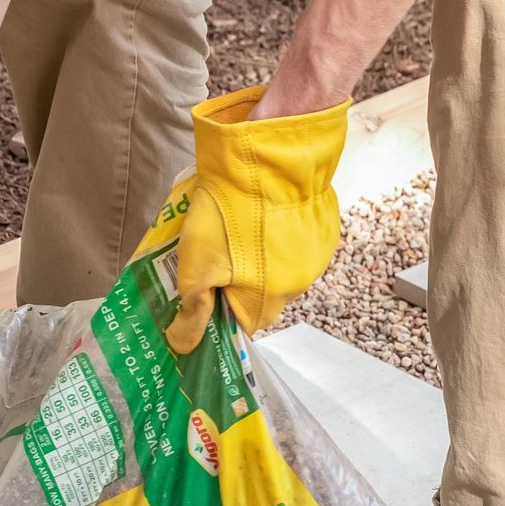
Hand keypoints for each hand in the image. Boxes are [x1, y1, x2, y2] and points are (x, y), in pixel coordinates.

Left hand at [164, 89, 348, 354]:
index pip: (239, 323)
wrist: (269, 160)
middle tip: (214, 251)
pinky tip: (259, 213)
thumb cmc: (229, 219)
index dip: (218, 309)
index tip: (202, 287)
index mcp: (267, 302)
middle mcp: (298, 286)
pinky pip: (296, 240)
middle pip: (260, 295)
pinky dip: (278, 233)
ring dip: (260, 255)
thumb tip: (182, 346)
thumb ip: (191, 311)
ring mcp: (315, 255)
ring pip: (279, 266)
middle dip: (238, 279)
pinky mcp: (323, 227)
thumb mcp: (196, 268)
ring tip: (236, 227)